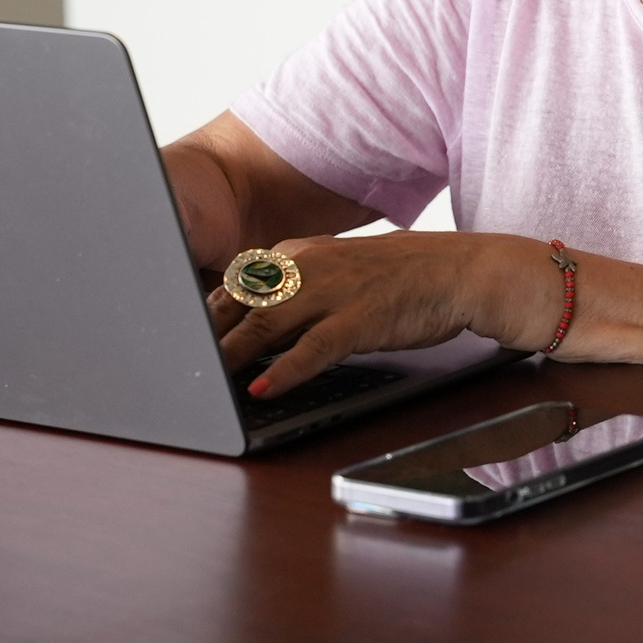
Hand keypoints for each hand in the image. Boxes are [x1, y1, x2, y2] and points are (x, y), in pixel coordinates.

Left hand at [203, 231, 561, 398]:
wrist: (460, 272)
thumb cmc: (403, 278)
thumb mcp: (341, 272)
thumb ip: (299, 290)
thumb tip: (257, 322)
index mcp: (301, 253)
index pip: (238, 282)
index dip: (207, 314)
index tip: (184, 339)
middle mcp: (309, 267)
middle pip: (241, 302)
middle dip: (208, 335)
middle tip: (182, 365)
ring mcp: (333, 292)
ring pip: (265, 324)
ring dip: (231, 354)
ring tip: (207, 380)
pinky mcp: (358, 318)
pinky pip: (311, 348)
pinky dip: (283, 370)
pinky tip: (263, 388)